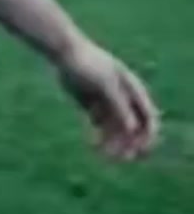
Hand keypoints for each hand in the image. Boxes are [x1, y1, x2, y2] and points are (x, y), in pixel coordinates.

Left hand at [57, 38, 159, 159]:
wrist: (64, 53)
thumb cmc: (88, 63)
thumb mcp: (104, 83)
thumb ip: (119, 105)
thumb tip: (133, 129)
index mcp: (133, 90)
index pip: (149, 118)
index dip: (148, 137)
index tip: (139, 151)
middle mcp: (124, 100)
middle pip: (134, 129)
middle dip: (129, 145)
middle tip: (120, 159)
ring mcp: (109, 104)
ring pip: (117, 132)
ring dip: (113, 145)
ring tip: (101, 153)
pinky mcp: (94, 108)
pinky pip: (101, 129)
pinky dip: (99, 138)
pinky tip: (91, 144)